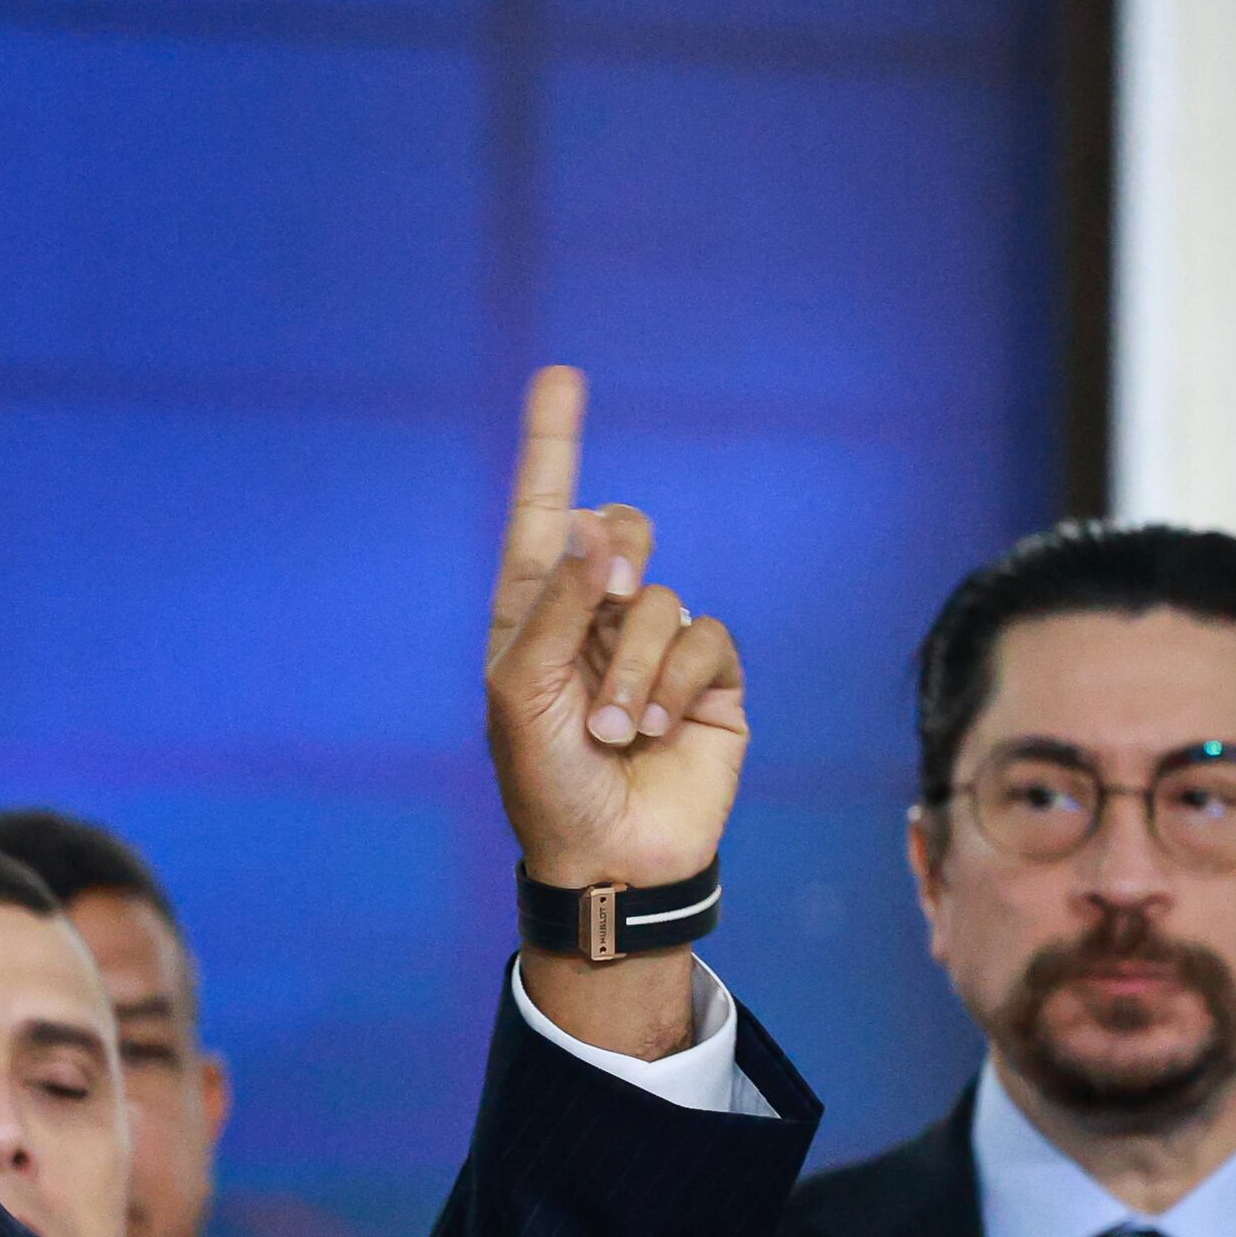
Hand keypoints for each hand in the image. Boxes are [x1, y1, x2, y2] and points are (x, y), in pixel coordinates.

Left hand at [483, 365, 747, 893]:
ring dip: (634, 667)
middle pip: (625, 530)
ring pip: (663, 599)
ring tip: (612, 730)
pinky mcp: (710, 679)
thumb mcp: (525, 692)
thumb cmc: (544, 781)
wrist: (605, 859)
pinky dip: (675, 682)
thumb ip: (558, 605)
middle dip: (617, 559)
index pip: (546, 517)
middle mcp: (597, 619)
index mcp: (536, 614)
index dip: (554, 446)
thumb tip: (601, 529)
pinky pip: (706, 639)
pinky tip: (655, 729)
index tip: (560, 377)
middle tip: (607, 601)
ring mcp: (656, 647)